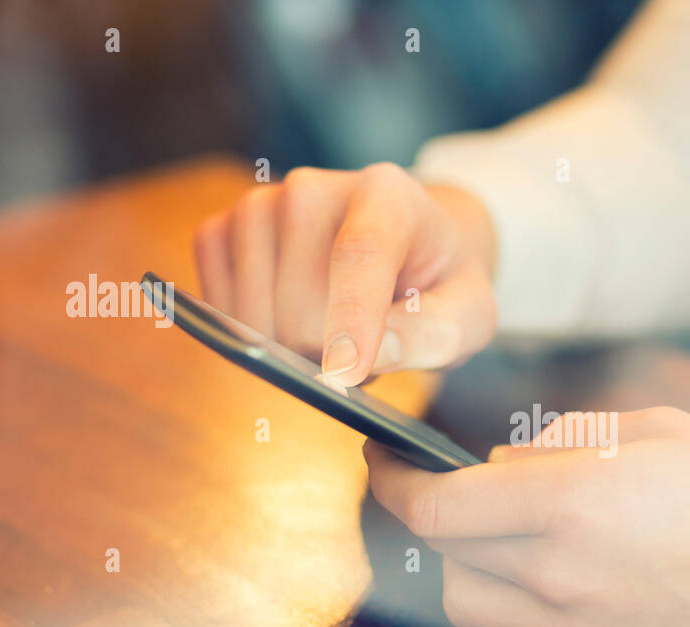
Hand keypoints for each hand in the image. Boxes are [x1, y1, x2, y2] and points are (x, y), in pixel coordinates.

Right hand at [194, 163, 496, 384]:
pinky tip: (290, 320)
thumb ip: (437, 334)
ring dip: (293, 351)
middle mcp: (312, 188)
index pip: (359, 255)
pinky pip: (218, 310)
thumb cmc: (439, 284)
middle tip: (368, 346)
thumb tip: (378, 353)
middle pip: (300, 310)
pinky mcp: (221, 232)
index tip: (345, 375)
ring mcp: (258, 206)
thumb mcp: (470, 313)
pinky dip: (252, 335)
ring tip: (335, 330)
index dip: (350, 321)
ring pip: (254, 319)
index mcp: (387, 194)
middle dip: (330, 354)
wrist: (406, 247)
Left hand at [364, 407, 689, 626]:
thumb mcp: (662, 428)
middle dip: (432, 515)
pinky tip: (555, 558)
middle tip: (450, 484)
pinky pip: (525, 625)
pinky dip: (515, 590)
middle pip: (444, 558)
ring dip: (465, 562)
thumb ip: (569, 440)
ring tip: (504, 526)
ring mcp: (580, 626)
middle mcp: (561, 574)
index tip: (382, 457)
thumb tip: (508, 459)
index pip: (439, 508)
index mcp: (573, 504)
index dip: (394, 481)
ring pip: (472, 603)